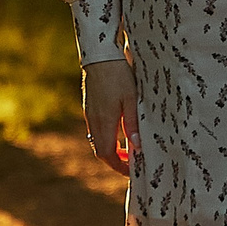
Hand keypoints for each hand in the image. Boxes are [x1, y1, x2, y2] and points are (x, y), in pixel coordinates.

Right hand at [81, 59, 138, 175]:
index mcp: (104, 121)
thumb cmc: (118, 75)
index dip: (118, 166)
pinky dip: (106, 138)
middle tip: (131, 162)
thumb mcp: (131, 99)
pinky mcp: (89, 106)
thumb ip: (132, 124)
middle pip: (100, 151)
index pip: (107, 154)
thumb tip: (137, 147)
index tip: (131, 170)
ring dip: (110, 149)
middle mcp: (94, 120)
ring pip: (97, 141)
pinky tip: (117, 131)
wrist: (100, 55)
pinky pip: (95, 130)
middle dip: (115, 161)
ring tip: (127, 149)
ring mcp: (90, 113)